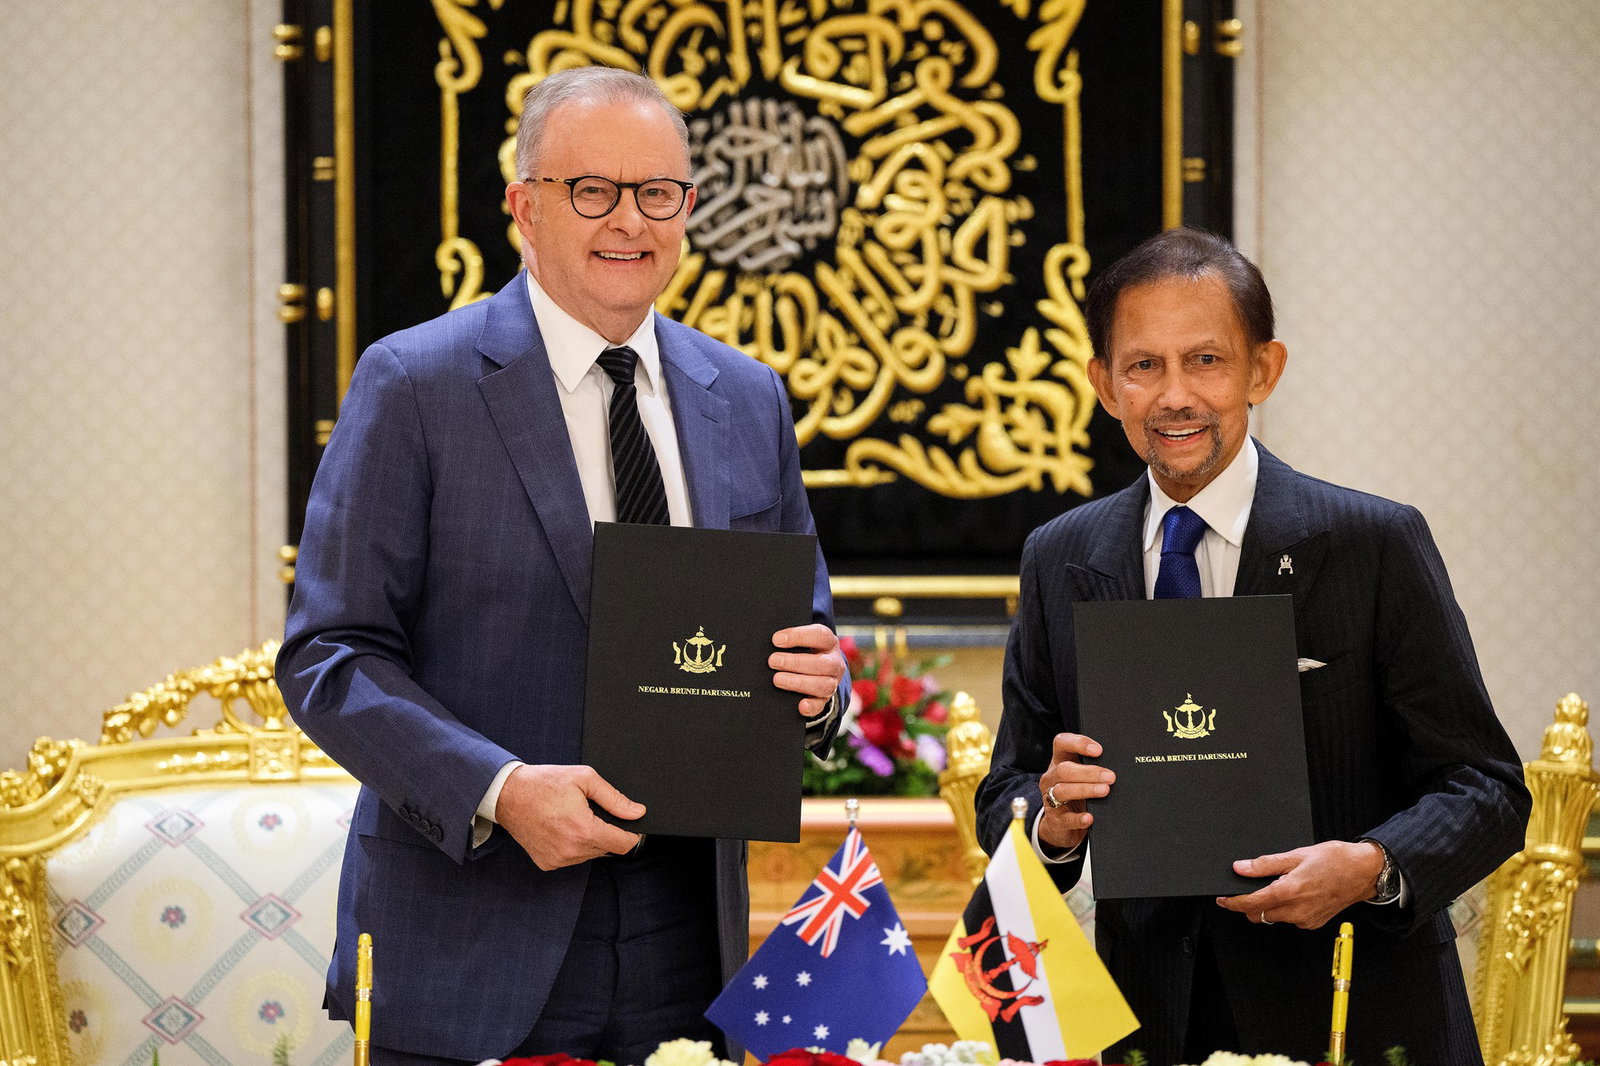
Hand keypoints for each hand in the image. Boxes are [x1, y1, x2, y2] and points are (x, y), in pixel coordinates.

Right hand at [494, 764, 644, 870]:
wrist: (508, 794)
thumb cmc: (544, 783)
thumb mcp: (584, 779)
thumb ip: (614, 798)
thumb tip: (637, 812)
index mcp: (583, 830)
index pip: (623, 844)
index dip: (631, 834)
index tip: (632, 825)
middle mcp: (571, 851)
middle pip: (607, 848)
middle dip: (606, 831)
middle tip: (590, 811)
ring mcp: (558, 860)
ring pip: (590, 854)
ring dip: (589, 839)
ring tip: (572, 817)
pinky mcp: (547, 863)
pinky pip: (572, 858)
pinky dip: (573, 845)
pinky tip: (561, 828)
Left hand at [769, 623, 845, 717]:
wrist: (818, 668)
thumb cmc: (804, 649)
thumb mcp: (802, 639)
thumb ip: (790, 639)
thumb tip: (773, 640)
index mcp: (829, 643)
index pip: (820, 636)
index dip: (799, 636)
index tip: (776, 640)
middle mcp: (834, 662)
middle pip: (822, 664)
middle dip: (795, 662)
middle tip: (773, 661)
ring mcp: (832, 682)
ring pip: (824, 685)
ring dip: (798, 682)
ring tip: (777, 679)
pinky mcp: (825, 699)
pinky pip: (821, 705)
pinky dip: (811, 707)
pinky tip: (800, 705)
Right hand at [1036, 732, 1114, 851]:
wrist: (1061, 826)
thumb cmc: (1076, 796)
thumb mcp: (1081, 778)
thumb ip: (1093, 768)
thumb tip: (1118, 766)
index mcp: (1059, 762)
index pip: (1061, 743)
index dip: (1078, 743)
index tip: (1099, 750)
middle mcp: (1051, 779)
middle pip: (1064, 769)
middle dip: (1088, 772)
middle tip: (1110, 776)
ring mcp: (1051, 799)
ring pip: (1062, 791)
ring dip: (1085, 790)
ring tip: (1104, 791)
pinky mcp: (1055, 821)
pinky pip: (1066, 819)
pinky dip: (1078, 818)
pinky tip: (1090, 817)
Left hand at [1217, 839, 1386, 928]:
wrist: (1364, 872)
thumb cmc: (1336, 860)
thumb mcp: (1296, 855)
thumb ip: (1265, 864)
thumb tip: (1241, 868)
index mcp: (1290, 891)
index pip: (1251, 903)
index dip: (1233, 902)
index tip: (1223, 899)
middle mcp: (1297, 909)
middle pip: (1260, 914)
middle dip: (1250, 904)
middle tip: (1252, 888)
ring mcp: (1306, 919)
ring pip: (1275, 918)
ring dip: (1269, 906)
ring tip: (1283, 885)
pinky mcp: (1314, 923)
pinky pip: (1291, 919)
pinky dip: (1286, 909)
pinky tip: (1297, 894)